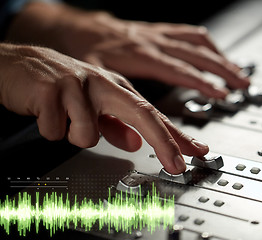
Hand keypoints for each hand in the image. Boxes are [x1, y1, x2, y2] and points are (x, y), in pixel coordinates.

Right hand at [0, 44, 208, 173]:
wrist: (19, 65)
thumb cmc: (60, 85)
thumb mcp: (93, 107)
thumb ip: (116, 125)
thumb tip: (135, 143)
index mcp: (115, 89)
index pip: (152, 114)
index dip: (176, 135)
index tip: (195, 151)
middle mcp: (103, 85)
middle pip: (142, 114)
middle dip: (164, 143)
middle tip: (176, 165)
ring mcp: (78, 85)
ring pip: (89, 134)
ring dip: (75, 135)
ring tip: (64, 119)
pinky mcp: (51, 90)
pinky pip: (57, 130)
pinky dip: (51, 129)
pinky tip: (46, 113)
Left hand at [6, 2, 249, 98]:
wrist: (76, 28)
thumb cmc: (84, 54)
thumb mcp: (94, 85)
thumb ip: (112, 117)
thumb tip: (133, 143)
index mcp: (140, 57)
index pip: (179, 72)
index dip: (201, 83)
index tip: (220, 95)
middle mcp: (154, 44)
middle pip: (196, 56)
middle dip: (222, 72)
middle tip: (241, 87)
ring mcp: (158, 36)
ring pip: (198, 43)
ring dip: (221, 58)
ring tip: (237, 73)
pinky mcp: (158, 33)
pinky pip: (189, 34)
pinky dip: (207, 45)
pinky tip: (215, 54)